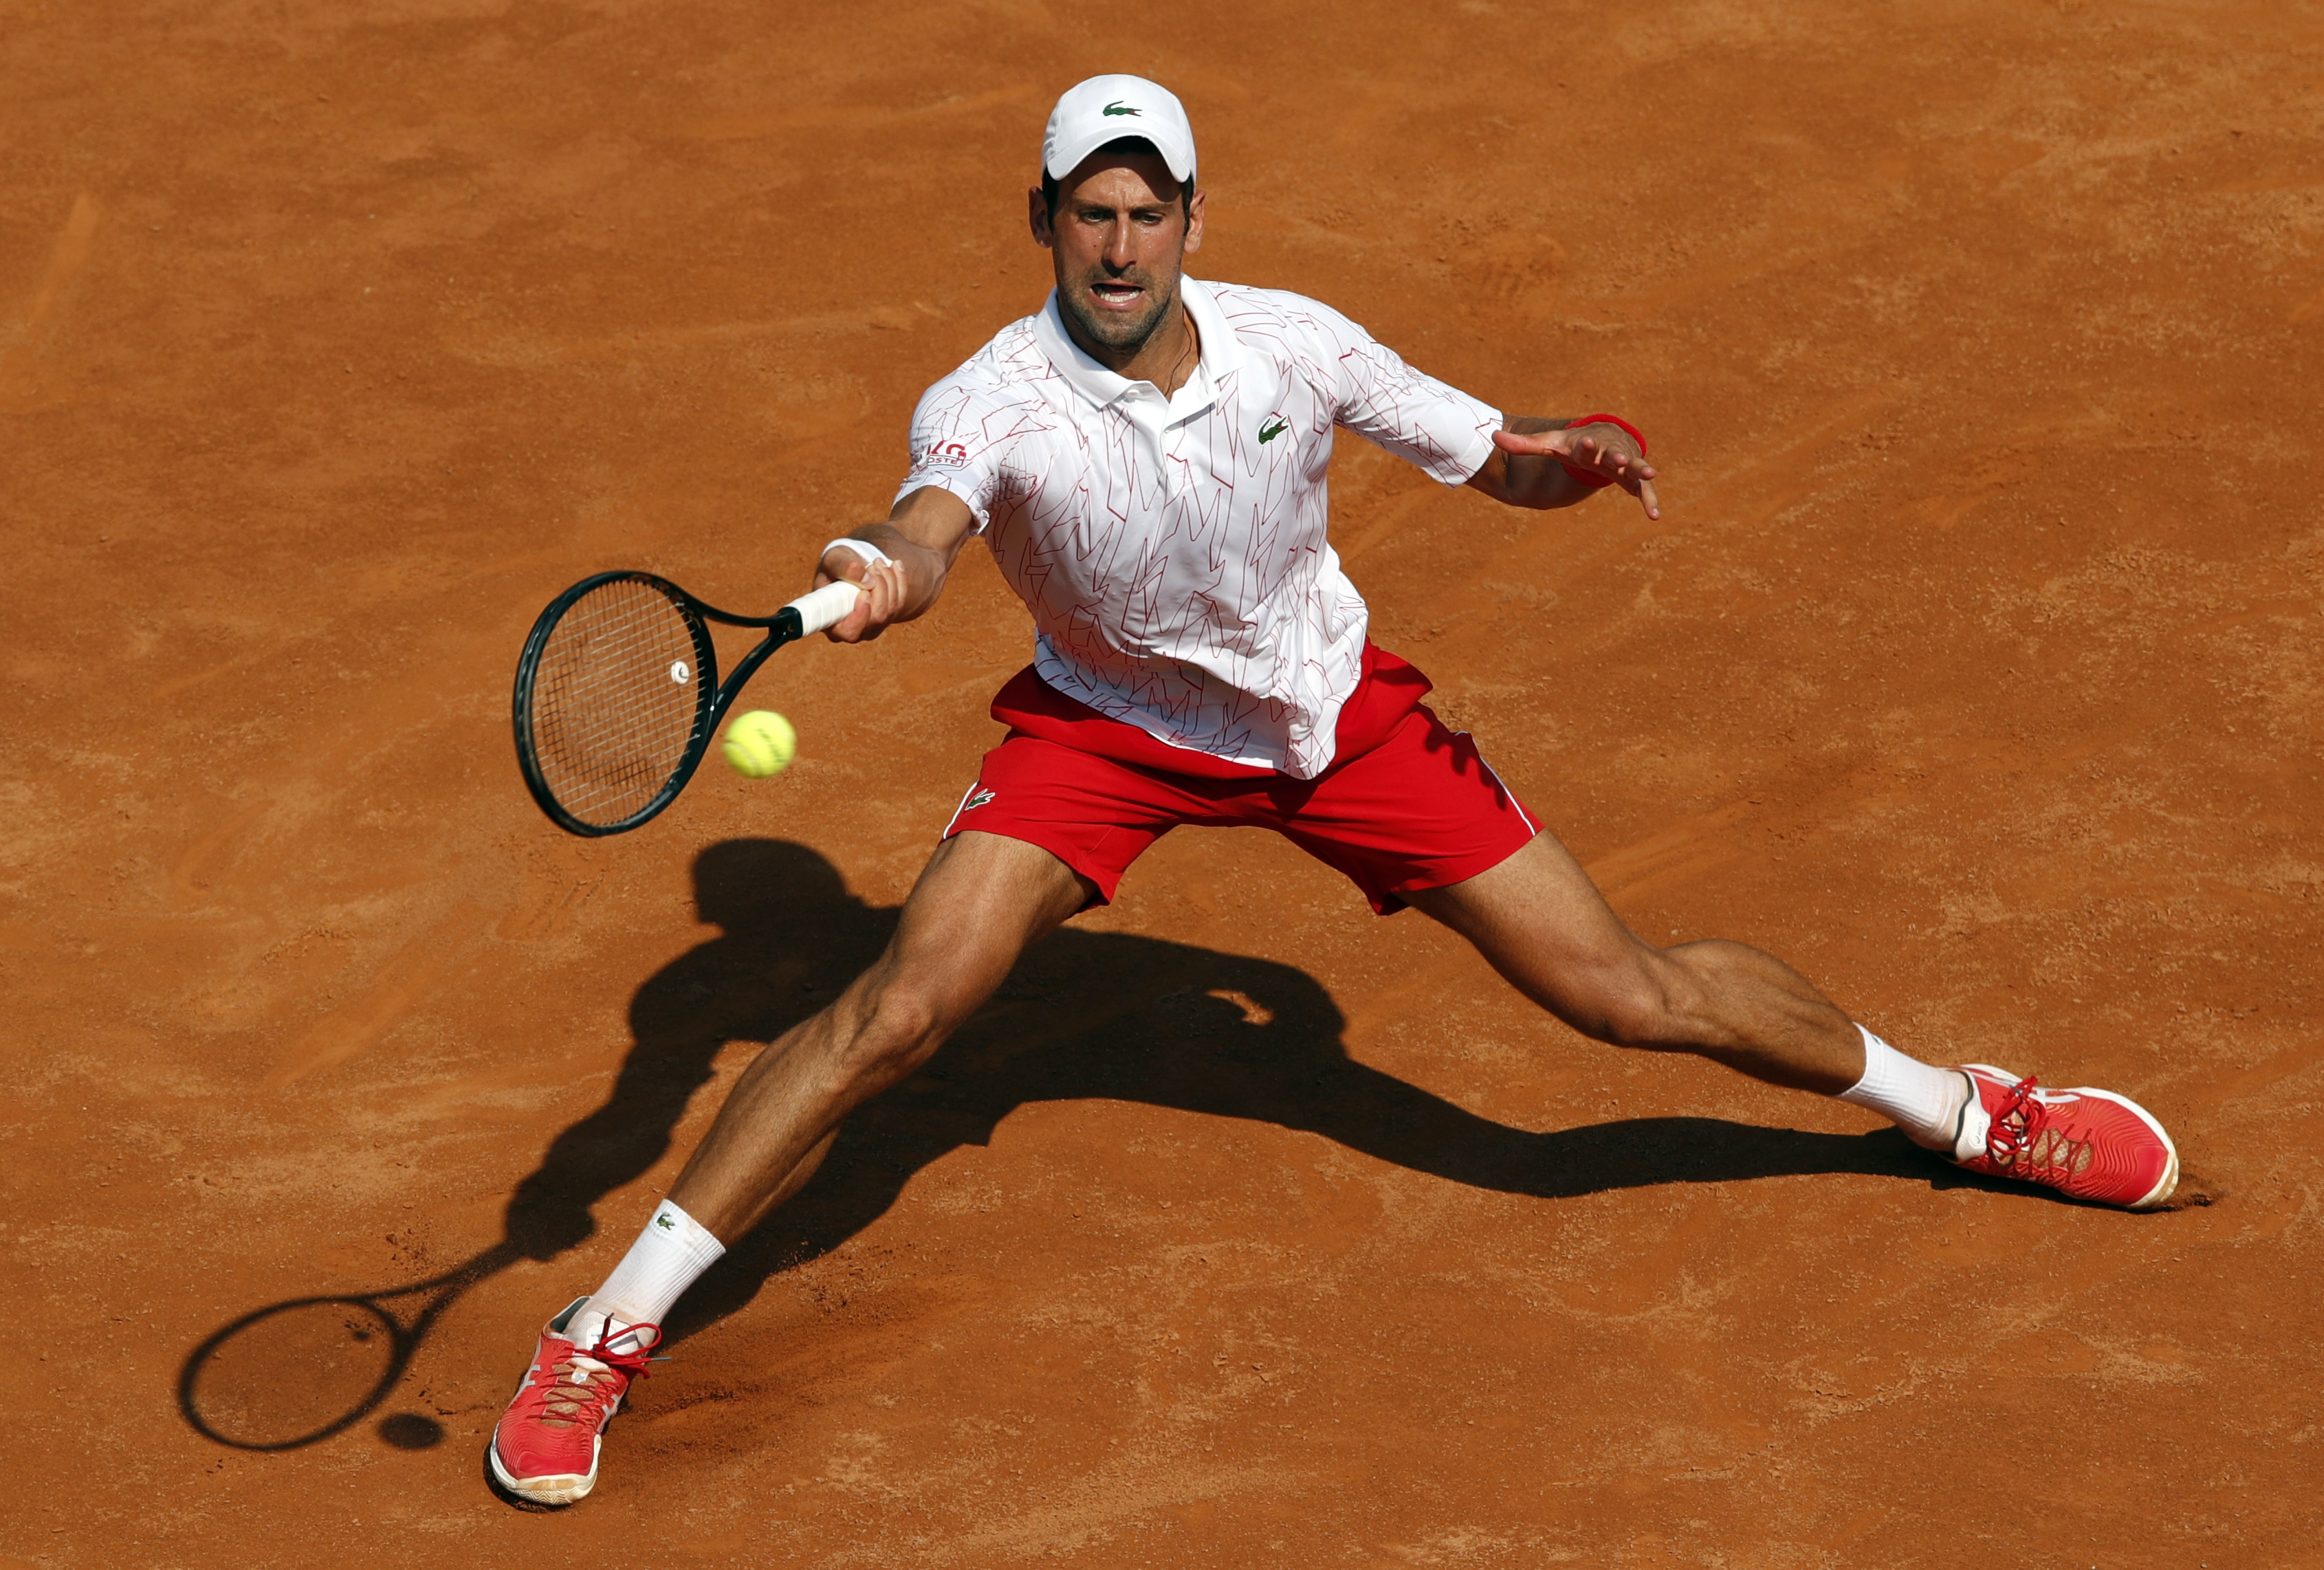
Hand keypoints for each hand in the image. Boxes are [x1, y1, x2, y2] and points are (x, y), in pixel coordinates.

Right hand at [814, 543, 911, 641]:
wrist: (848, 566)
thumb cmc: (834, 566)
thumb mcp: (832, 560)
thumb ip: (844, 567)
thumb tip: (868, 580)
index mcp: (832, 622)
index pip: (850, 631)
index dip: (861, 614)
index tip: (864, 592)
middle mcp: (854, 630)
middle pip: (877, 617)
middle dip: (879, 587)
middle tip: (872, 565)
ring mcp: (872, 626)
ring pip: (891, 609)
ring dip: (889, 581)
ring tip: (878, 562)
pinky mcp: (887, 617)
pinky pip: (900, 602)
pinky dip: (900, 581)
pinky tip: (895, 565)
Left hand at [1493, 423, 1659, 519]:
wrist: (1605, 437)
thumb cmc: (1575, 444)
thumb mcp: (1549, 445)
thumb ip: (1524, 445)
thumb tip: (1493, 437)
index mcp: (1588, 443)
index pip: (1585, 443)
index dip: (1584, 444)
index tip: (1582, 443)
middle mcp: (1609, 450)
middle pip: (1614, 452)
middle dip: (1617, 455)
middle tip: (1620, 458)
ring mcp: (1625, 463)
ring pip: (1634, 466)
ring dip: (1641, 471)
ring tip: (1650, 475)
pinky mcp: (1634, 478)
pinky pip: (1644, 490)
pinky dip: (1650, 500)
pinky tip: (1655, 516)